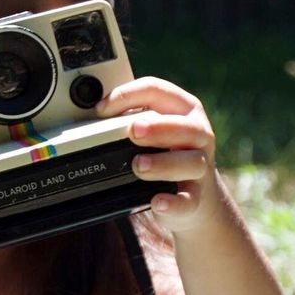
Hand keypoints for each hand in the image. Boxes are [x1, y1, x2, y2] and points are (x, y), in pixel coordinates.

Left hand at [95, 76, 218, 235]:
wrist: (198, 196)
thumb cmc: (168, 154)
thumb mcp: (155, 129)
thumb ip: (132, 119)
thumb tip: (94, 117)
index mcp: (184, 109)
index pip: (157, 91)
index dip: (128, 95)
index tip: (101, 109)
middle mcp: (198, 134)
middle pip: (185, 126)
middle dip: (158, 127)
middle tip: (134, 131)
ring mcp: (200, 166)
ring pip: (191, 162)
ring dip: (163, 164)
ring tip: (139, 165)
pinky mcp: (196, 196)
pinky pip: (188, 201)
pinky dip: (173, 203)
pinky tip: (157, 202)